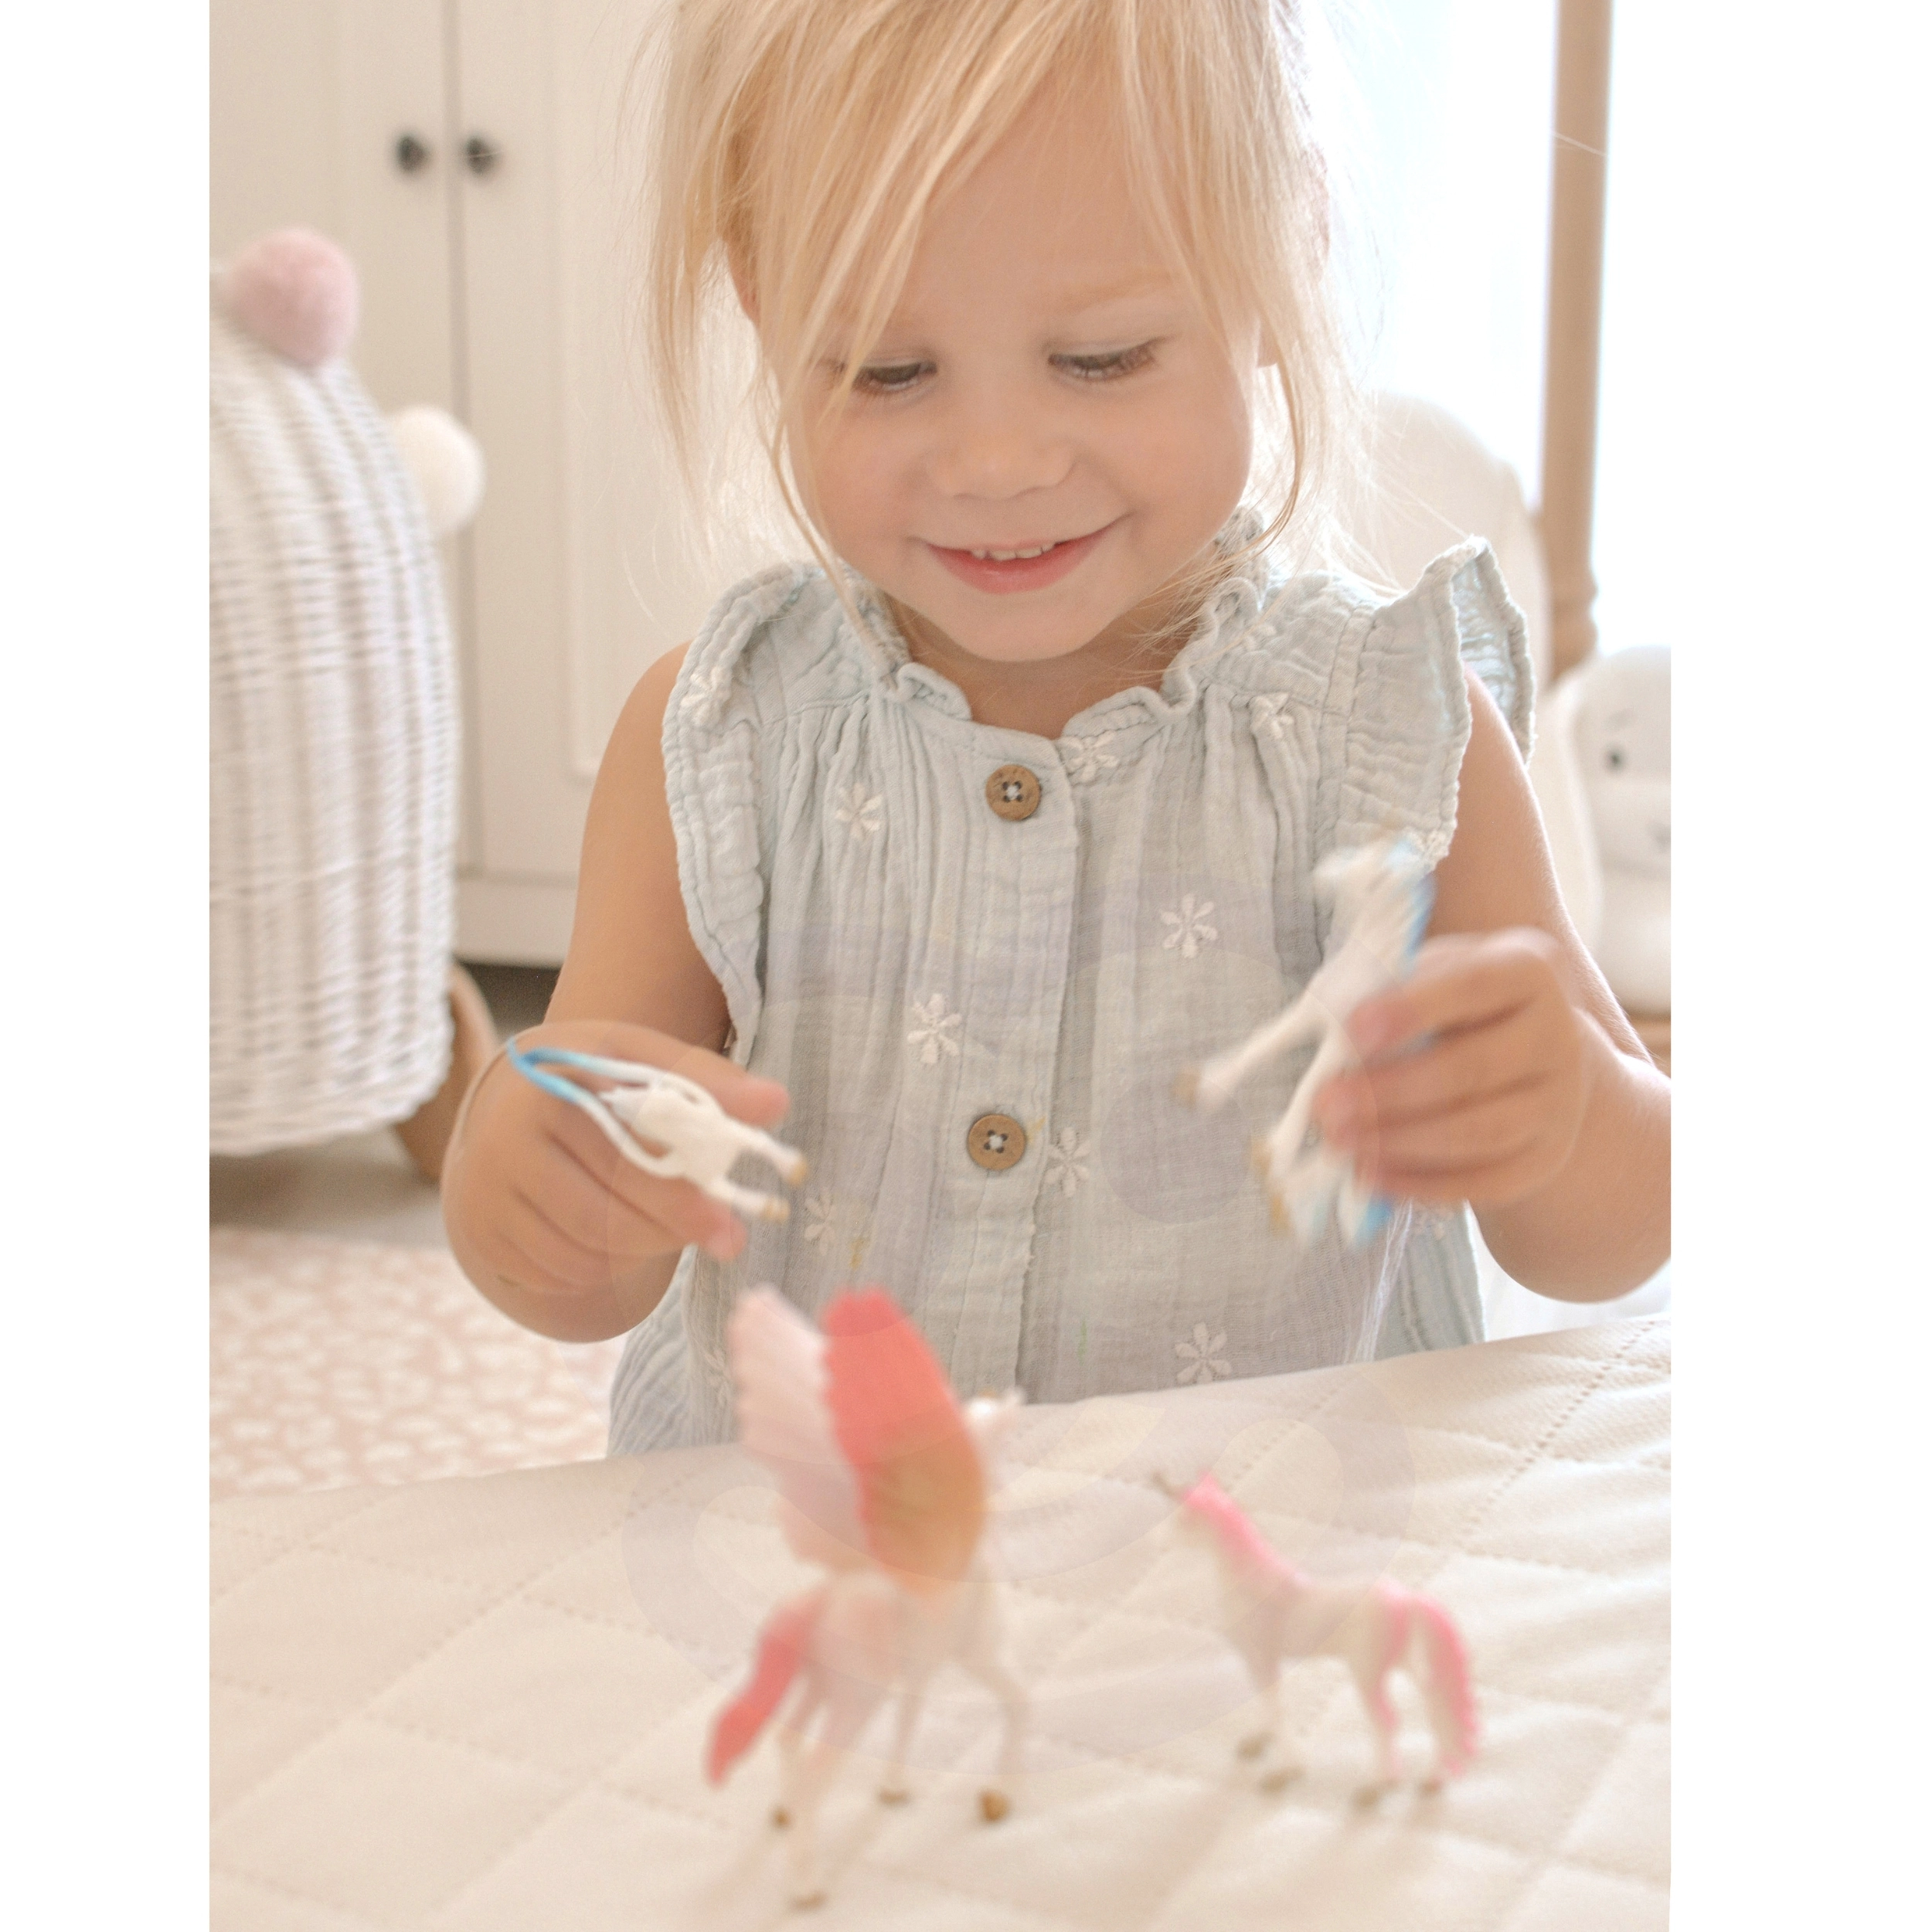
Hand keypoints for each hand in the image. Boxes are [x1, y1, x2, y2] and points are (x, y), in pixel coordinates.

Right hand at [443, 1017, 789, 1330]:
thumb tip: (777, 1104)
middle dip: (672, 1232)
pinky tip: (616, 1238)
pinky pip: (557, 1274)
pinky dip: (600, 1268)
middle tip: (726, 1239)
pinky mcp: (481, 1233)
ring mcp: (484, 1193)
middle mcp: (503, 1142)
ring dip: (639, 1252)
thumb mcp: (643, 1060)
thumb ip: (708, 1081)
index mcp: (550, 1088)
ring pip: (582, 1253)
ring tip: (666, 1227)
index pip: (620, 1159)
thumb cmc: (592, 1080)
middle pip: (601, 1217)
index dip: (678, 1198)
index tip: (729, 1224)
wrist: (506, 1100)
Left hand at [1313, 929, 1598, 1209]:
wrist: (1528, 1053)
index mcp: (1527, 971)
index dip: (1412, 1009)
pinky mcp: (1546, 1156)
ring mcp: (1560, 1102)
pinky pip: (1488, 1180)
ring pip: (1481, 1131)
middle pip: (1473, 1068)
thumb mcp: (1430, 975)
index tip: (1352, 1030)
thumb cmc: (1457, 1004)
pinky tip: (1371, 1173)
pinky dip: (1424, 1183)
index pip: (1474, 984)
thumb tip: (1333, 1040)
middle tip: (1325, 1103)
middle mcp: (1557, 1036)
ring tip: (1338, 1141)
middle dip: (1391, 1090)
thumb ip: (1390, 992)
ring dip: (1401, 1141)